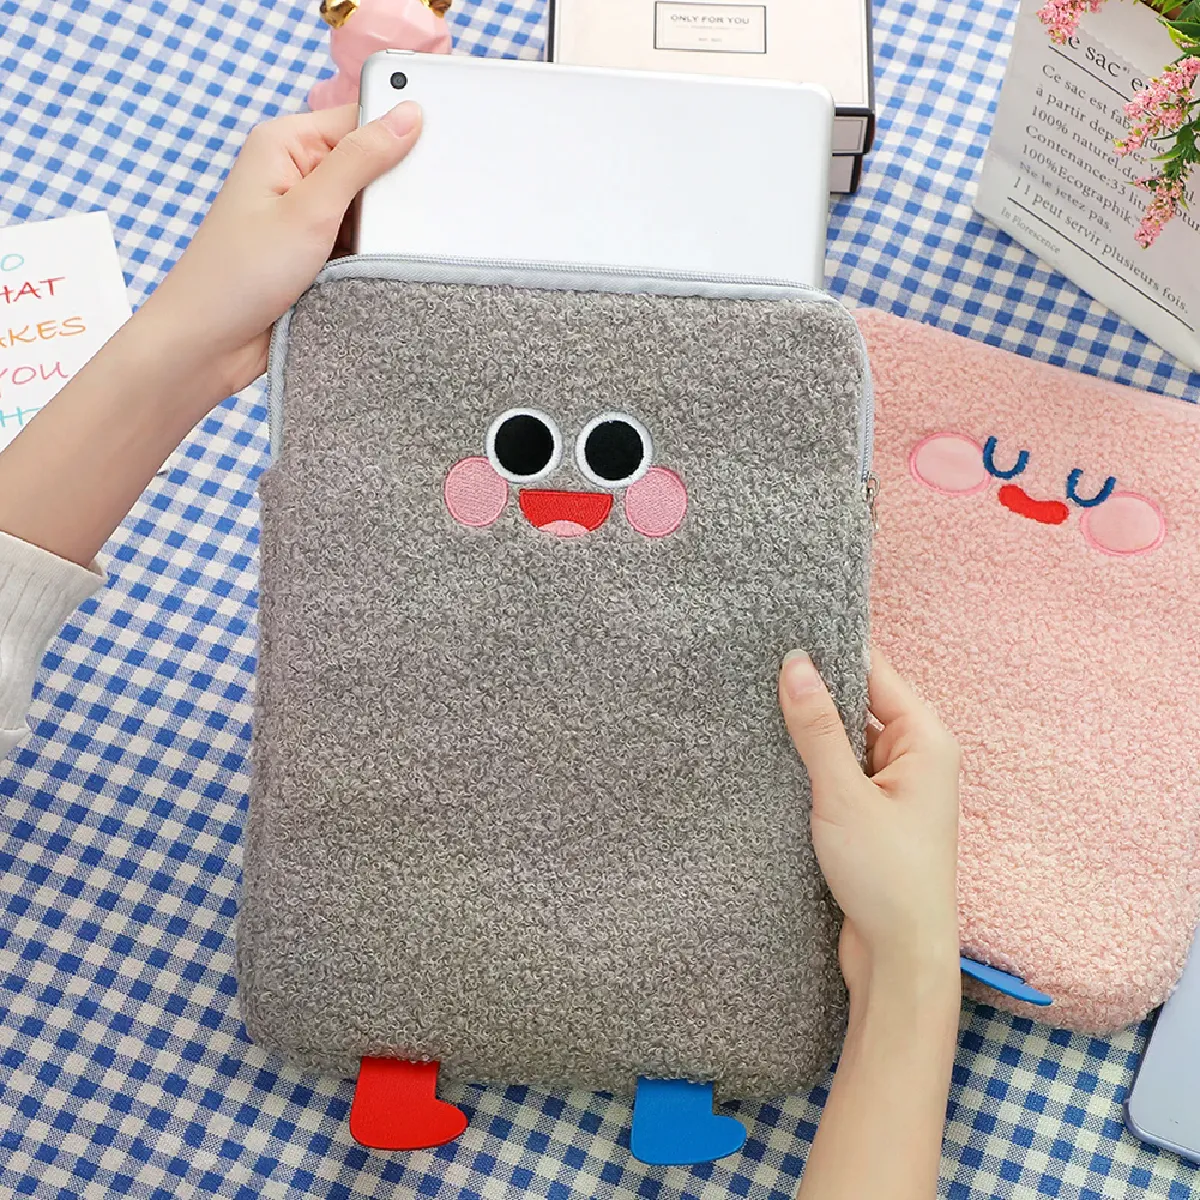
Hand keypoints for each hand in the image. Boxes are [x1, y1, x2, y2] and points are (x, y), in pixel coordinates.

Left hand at [136, 100, 421, 402]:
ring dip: (381, 231)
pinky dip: (370, 257)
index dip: (396, 133)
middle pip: (367, 164)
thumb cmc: (240, 275)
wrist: (209, 345)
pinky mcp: (313, 253)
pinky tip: (376, 270)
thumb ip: (361, 160)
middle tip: (407, 216)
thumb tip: (408, 114)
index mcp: (285, 143)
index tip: (433, 156)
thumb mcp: (310, 210)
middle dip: (390, 192)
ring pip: (367, 211)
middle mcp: (294, 173)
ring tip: (383, 251)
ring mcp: (304, 215)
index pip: (358, 118)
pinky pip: (358, 244)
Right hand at [778, 649, 960, 1000]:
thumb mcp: (843, 795)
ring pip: (847, 736)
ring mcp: (896, 784)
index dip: (830, 651)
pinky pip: (843, 768)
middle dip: (815, 691)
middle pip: (860, 701)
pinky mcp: (875, 811)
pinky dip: (815, 763)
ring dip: (812, 731)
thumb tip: (796, 663)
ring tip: (758, 708)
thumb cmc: (886, 877)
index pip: (875, 671)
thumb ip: (817, 728)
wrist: (900, 957)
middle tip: (758, 670)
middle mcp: (916, 755)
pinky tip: (778, 758)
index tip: (783, 633)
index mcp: (925, 739)